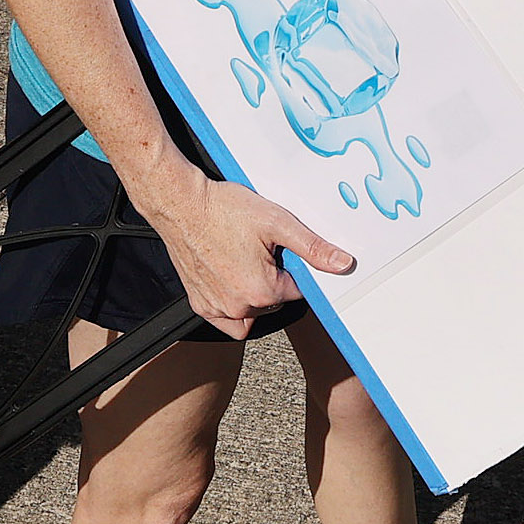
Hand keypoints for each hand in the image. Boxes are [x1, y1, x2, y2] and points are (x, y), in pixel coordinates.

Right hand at [132, 169, 354, 337]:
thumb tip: (342, 264)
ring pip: (251, 312)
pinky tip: (231, 279)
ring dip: (255, 293)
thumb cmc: (222, 210)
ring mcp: (216, 308)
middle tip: (261, 250)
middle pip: (275, 302)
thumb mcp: (278, 223)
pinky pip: (225, 319)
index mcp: (262, 291)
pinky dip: (233, 306)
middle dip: (274, 279)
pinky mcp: (199, 303)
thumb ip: (313, 248)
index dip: (294, 268)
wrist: (181, 204)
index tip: (281, 252)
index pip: (298, 291)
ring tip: (245, 261)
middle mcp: (238, 306)